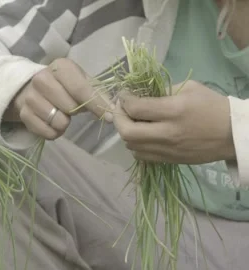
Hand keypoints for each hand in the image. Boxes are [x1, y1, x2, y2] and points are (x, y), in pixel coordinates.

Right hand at [3, 58, 114, 139]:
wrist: (32, 89)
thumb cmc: (64, 85)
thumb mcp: (82, 82)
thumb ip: (97, 94)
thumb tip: (112, 109)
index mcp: (60, 67)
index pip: (80, 89)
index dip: (96, 105)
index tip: (109, 117)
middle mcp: (42, 79)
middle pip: (70, 107)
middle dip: (76, 112)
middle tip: (72, 108)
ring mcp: (30, 97)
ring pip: (58, 121)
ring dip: (64, 123)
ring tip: (61, 114)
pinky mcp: (24, 114)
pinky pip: (47, 132)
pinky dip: (54, 132)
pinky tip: (52, 123)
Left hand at [113, 80, 234, 163]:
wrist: (233, 134)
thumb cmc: (212, 106)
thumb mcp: (190, 88)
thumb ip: (162, 90)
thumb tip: (139, 94)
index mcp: (174, 111)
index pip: (136, 108)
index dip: (123, 99)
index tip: (123, 94)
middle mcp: (167, 133)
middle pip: (127, 132)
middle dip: (118, 118)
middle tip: (121, 109)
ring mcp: (168, 150)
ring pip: (131, 146)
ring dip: (125, 132)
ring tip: (131, 121)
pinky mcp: (169, 160)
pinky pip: (142, 156)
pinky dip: (135, 145)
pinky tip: (141, 135)